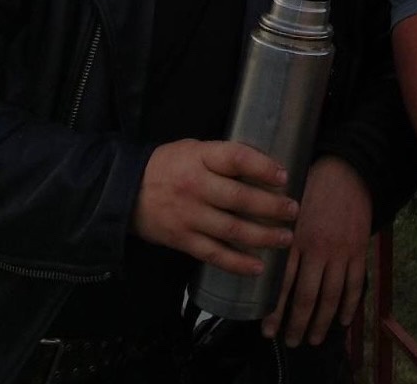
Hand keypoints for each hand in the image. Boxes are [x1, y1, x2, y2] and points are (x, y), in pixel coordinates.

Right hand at [131, 139, 298, 275]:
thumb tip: (265, 167)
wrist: (122, 191)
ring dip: (263, 236)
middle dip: (272, 207)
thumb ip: (223, 158)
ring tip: (286, 238)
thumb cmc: (167, 166)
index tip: (284, 176)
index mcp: (199, 158)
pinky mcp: (182, 240)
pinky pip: (214, 254)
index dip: (262, 167)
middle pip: (240, 199)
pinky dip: (237, 263)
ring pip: (232, 230)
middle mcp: (195, 187)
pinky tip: (258, 266)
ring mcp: (189, 216)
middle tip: (293, 210)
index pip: (236, 159)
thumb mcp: (193, 150)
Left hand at [261, 156, 370, 346]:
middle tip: (290, 341)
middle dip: (297, 323)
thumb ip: (272, 230)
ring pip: (331, 296)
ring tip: (312, 338)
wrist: (347, 170)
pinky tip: (343, 321)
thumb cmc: (310, 184)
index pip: (282, 283)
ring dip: (322, 322)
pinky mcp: (359, 250)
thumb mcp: (283, 204)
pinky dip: (350, 305)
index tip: (267, 330)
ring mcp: (341, 251)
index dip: (275, 310)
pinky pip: (355, 284)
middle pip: (307, 296)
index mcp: (295, 237)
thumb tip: (255, 254)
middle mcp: (317, 249)